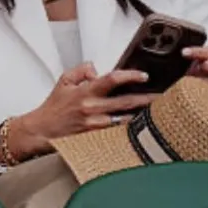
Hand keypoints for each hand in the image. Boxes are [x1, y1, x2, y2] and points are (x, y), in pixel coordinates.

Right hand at [13, 63, 159, 156]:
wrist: (42, 131)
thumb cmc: (53, 108)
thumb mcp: (64, 81)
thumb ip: (82, 70)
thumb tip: (97, 69)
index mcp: (85, 92)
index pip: (111, 80)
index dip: (130, 76)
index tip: (144, 75)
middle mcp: (92, 109)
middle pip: (126, 102)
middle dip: (147, 98)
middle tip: (164, 95)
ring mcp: (96, 126)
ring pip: (127, 120)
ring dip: (144, 115)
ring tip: (162, 112)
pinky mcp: (97, 138)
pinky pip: (119, 133)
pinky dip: (132, 129)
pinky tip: (144, 128)